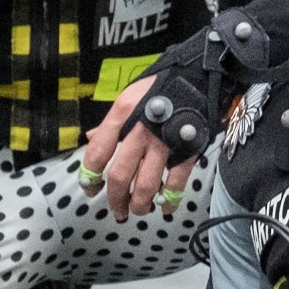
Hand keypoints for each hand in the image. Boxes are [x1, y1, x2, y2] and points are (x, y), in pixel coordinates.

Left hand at [78, 74, 200, 220]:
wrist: (198, 77)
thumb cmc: (160, 87)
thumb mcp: (130, 97)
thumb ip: (111, 122)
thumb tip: (91, 139)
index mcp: (122, 114)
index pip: (97, 152)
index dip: (90, 176)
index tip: (90, 188)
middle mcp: (139, 131)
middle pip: (120, 177)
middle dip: (116, 200)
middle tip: (117, 210)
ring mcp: (163, 143)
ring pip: (146, 186)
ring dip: (139, 205)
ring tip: (138, 210)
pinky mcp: (186, 150)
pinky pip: (175, 183)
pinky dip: (170, 200)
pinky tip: (166, 207)